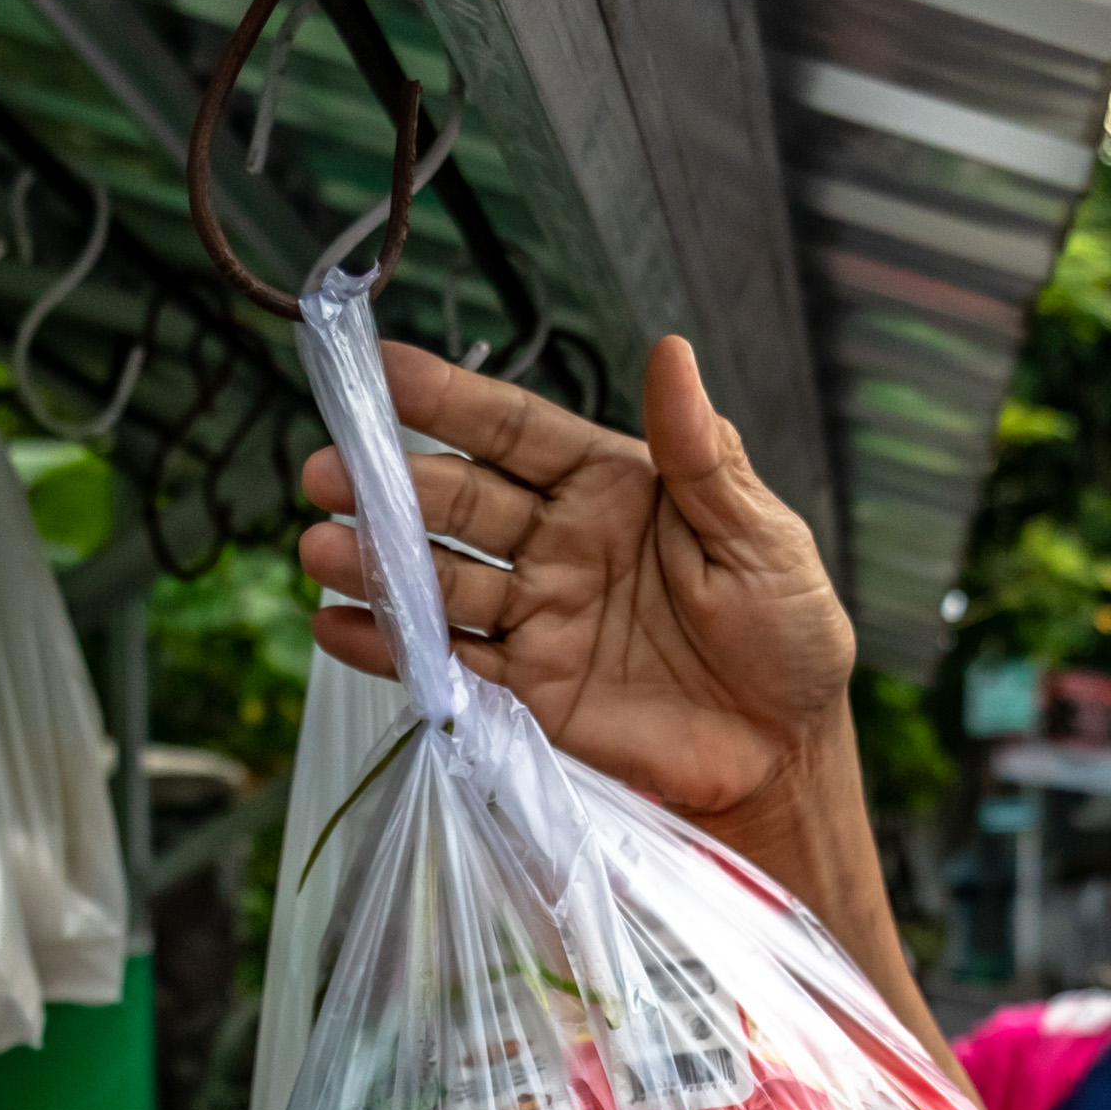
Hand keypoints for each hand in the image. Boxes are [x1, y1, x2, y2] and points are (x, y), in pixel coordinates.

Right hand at [296, 335, 859, 868]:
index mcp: (613, 488)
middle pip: (460, 502)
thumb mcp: (762, 537)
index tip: (382, 368)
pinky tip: (337, 627)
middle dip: (390, 485)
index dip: (449, 400)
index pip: (515, 431)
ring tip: (319, 549)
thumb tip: (671, 352)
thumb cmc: (791, 638)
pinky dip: (390, 648)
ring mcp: (538, 617)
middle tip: (326, 472)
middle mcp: (561, 544)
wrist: (788, 757)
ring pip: (442, 579)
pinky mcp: (528, 691)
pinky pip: (449, 663)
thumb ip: (703, 456)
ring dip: (376, 564)